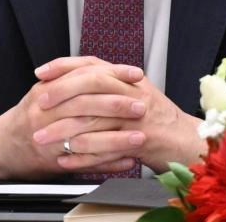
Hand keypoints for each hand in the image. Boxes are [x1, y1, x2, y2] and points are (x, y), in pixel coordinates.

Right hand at [0, 56, 148, 178]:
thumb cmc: (29, 116)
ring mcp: (50, 139)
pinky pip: (85, 164)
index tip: (136, 75)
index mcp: (47, 91)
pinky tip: (127, 161)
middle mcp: (47, 114)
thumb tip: (105, 68)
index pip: (84, 78)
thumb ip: (69, 77)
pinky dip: (108, 163)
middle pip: (86, 106)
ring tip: (141, 138)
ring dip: (117, 139)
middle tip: (142, 106)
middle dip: (117, 106)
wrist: (2, 146)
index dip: (112, 75)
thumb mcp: (44, 90)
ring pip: (88, 138)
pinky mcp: (53, 162)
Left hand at [33, 57, 205, 173]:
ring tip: (42, 138)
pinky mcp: (139, 140)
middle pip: (90, 86)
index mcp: (128, 79)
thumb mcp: (135, 93)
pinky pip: (103, 148)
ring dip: (63, 131)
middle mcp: (132, 92)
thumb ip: (110, 85)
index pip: (91, 64)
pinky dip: (82, 156)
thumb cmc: (158, 120)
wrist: (187, 141)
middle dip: (60, 94)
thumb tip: (76, 79)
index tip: (41, 73)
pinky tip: (64, 160)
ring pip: (93, 119)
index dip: (64, 66)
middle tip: (39, 105)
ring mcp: (136, 116)